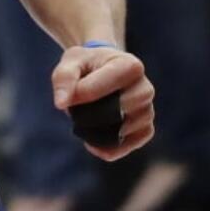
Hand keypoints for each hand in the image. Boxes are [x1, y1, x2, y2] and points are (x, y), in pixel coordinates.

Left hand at [52, 44, 154, 160]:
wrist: (101, 72)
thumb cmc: (86, 65)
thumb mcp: (71, 62)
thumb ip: (64, 78)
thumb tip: (61, 103)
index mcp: (131, 66)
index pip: (100, 88)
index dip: (78, 95)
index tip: (67, 96)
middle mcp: (145, 89)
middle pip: (114, 112)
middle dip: (89, 114)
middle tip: (77, 109)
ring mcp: (148, 111)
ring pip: (120, 131)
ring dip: (96, 130)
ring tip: (86, 118)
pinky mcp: (146, 130)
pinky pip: (127, 146)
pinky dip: (107, 148)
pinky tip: (92, 140)